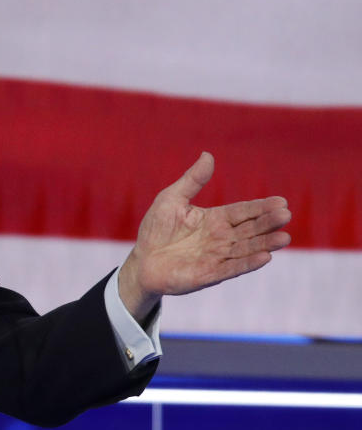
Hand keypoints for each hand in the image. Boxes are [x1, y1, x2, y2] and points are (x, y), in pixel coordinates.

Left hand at [118, 152, 291, 321]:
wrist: (142, 261)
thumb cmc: (156, 229)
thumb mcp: (171, 199)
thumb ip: (192, 180)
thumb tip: (208, 155)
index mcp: (215, 219)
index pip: (243, 211)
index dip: (261, 207)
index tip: (281, 201)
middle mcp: (221, 238)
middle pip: (250, 229)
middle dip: (268, 223)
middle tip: (285, 215)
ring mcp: (217, 257)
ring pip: (246, 249)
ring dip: (265, 244)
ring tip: (284, 238)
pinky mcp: (209, 274)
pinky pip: (232, 268)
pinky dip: (248, 263)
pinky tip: (265, 257)